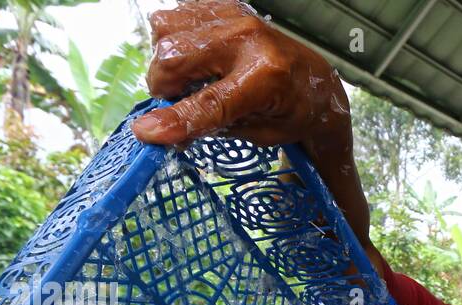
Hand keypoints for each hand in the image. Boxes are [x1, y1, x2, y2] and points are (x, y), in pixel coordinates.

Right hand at [131, 0, 349, 151]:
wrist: (316, 82)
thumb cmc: (291, 113)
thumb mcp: (258, 134)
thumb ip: (211, 127)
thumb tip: (160, 129)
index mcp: (266, 77)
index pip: (209, 102)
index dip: (174, 118)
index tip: (145, 132)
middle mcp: (248, 38)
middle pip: (175, 55)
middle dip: (164, 86)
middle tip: (179, 101)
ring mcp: (235, 16)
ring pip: (166, 29)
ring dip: (167, 61)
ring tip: (190, 79)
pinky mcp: (225, 5)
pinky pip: (176, 16)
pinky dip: (176, 41)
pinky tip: (196, 59)